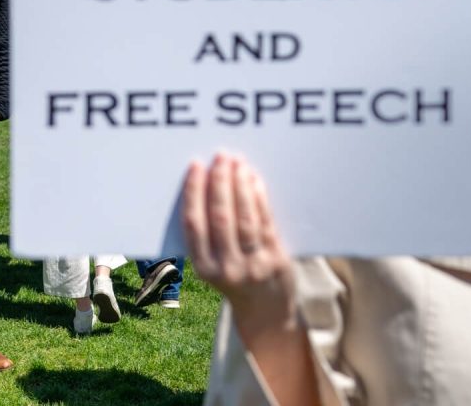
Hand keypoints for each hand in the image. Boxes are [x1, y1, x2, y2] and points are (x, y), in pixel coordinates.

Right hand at [182, 153, 296, 338]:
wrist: (266, 313)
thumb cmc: (234, 280)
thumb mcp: (211, 266)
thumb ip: (206, 235)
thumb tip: (204, 185)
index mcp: (203, 268)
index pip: (194, 224)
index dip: (194, 192)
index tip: (195, 166)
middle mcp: (226, 268)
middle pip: (220, 217)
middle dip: (219, 182)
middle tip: (220, 157)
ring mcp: (253, 265)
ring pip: (244, 217)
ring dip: (240, 185)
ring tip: (237, 162)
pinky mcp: (276, 259)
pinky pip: (265, 222)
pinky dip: (258, 197)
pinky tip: (254, 180)